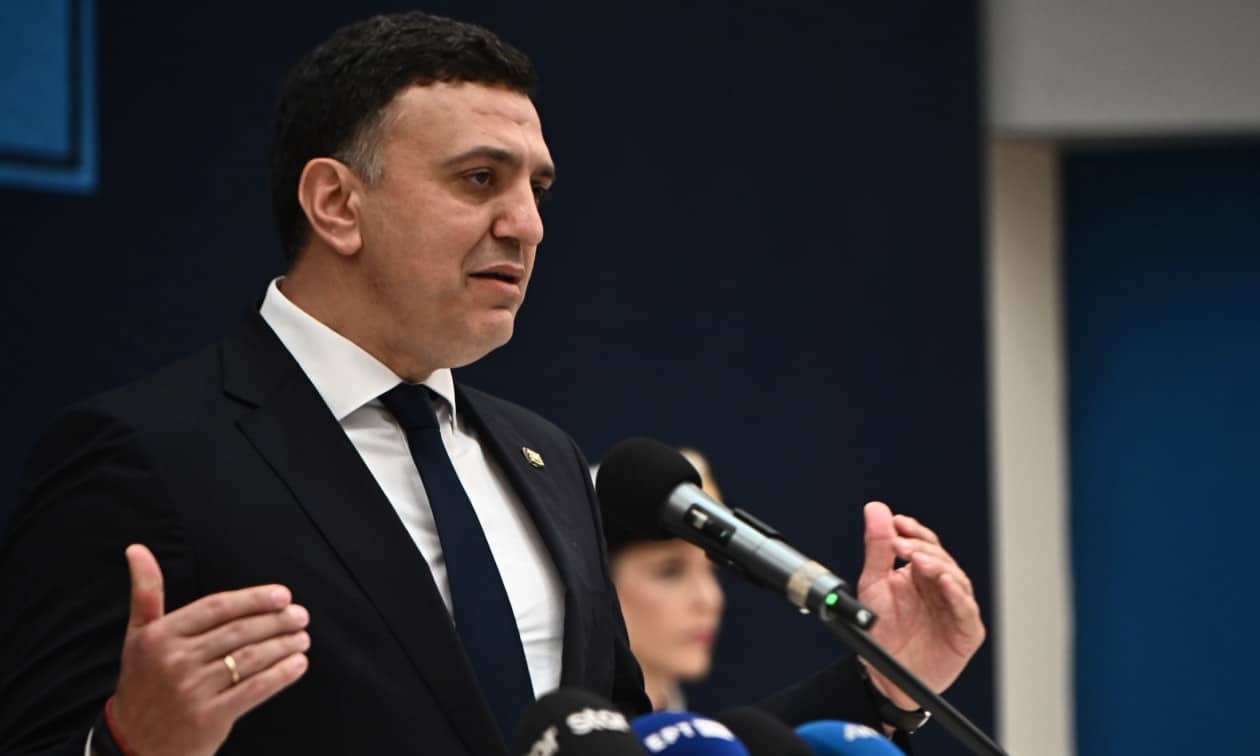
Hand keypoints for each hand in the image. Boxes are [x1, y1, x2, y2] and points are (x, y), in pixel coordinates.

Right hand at [110, 545, 310, 755]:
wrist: (136, 744)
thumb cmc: (144, 682)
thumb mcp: (138, 636)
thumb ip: (145, 593)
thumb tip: (137, 548)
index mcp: (159, 636)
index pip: (217, 608)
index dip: (253, 599)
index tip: (283, 595)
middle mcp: (174, 661)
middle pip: (238, 631)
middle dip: (276, 621)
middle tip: (300, 615)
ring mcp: (192, 691)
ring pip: (250, 658)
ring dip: (284, 645)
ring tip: (302, 636)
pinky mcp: (209, 717)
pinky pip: (254, 689)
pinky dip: (281, 675)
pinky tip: (298, 664)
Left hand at [856, 501, 984, 709]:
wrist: (883, 675)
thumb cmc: (881, 630)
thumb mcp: (874, 584)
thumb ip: (877, 548)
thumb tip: (876, 509)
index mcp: (920, 574)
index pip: (924, 544)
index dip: (913, 531)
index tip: (897, 522)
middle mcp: (940, 588)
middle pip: (941, 558)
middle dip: (921, 548)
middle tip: (901, 545)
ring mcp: (955, 608)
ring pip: (956, 579)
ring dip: (938, 566)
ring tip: (918, 560)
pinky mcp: (966, 631)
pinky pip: (966, 609)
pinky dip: (956, 594)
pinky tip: (943, 582)